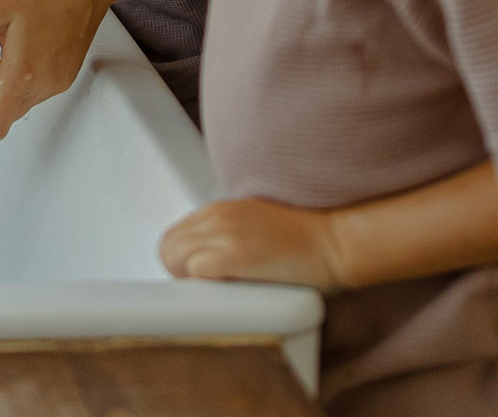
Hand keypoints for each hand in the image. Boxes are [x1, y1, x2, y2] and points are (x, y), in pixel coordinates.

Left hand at [159, 197, 343, 289]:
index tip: (198, 277)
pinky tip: (227, 289)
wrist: (330, 242)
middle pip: (168, 247)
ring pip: (175, 258)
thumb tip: (205, 257)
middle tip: (208, 288)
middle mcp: (217, 215)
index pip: (174, 235)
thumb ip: (225, 233)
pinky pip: (197, 271)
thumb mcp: (252, 224)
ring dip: (190, 280)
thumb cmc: (298, 239)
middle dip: (180, 272)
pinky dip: (204, 285)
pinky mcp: (237, 254)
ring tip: (219, 289)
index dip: (182, 261)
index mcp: (218, 208)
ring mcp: (225, 233)